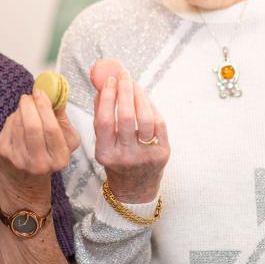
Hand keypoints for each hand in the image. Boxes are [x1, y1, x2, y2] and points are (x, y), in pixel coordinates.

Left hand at [0, 89, 80, 210]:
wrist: (23, 183)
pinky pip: (8, 127)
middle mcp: (39, 163)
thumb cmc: (46, 156)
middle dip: (30, 105)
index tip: (41, 93)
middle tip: (30, 96)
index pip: (52, 129)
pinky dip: (13, 118)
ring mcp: (19, 160)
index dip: (45, 107)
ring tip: (25, 106)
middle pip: (33, 126)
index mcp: (59, 159)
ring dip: (21, 109)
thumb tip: (56, 95)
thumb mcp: (64, 142)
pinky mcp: (3, 154)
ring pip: (18, 124)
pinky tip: (17, 119)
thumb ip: (62, 119)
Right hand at [90, 60, 169, 202]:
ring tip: (133, 84)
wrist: (135, 188)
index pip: (104, 121)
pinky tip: (145, 100)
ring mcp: (146, 155)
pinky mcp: (163, 153)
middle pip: (126, 117)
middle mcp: (125, 156)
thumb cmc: (116, 160)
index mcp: (105, 154)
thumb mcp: (103, 143)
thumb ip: (101, 116)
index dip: (107, 97)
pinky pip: (159, 124)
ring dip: (140, 96)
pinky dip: (151, 107)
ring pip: (145, 118)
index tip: (109, 80)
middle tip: (123, 75)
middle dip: (125, 91)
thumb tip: (102, 86)